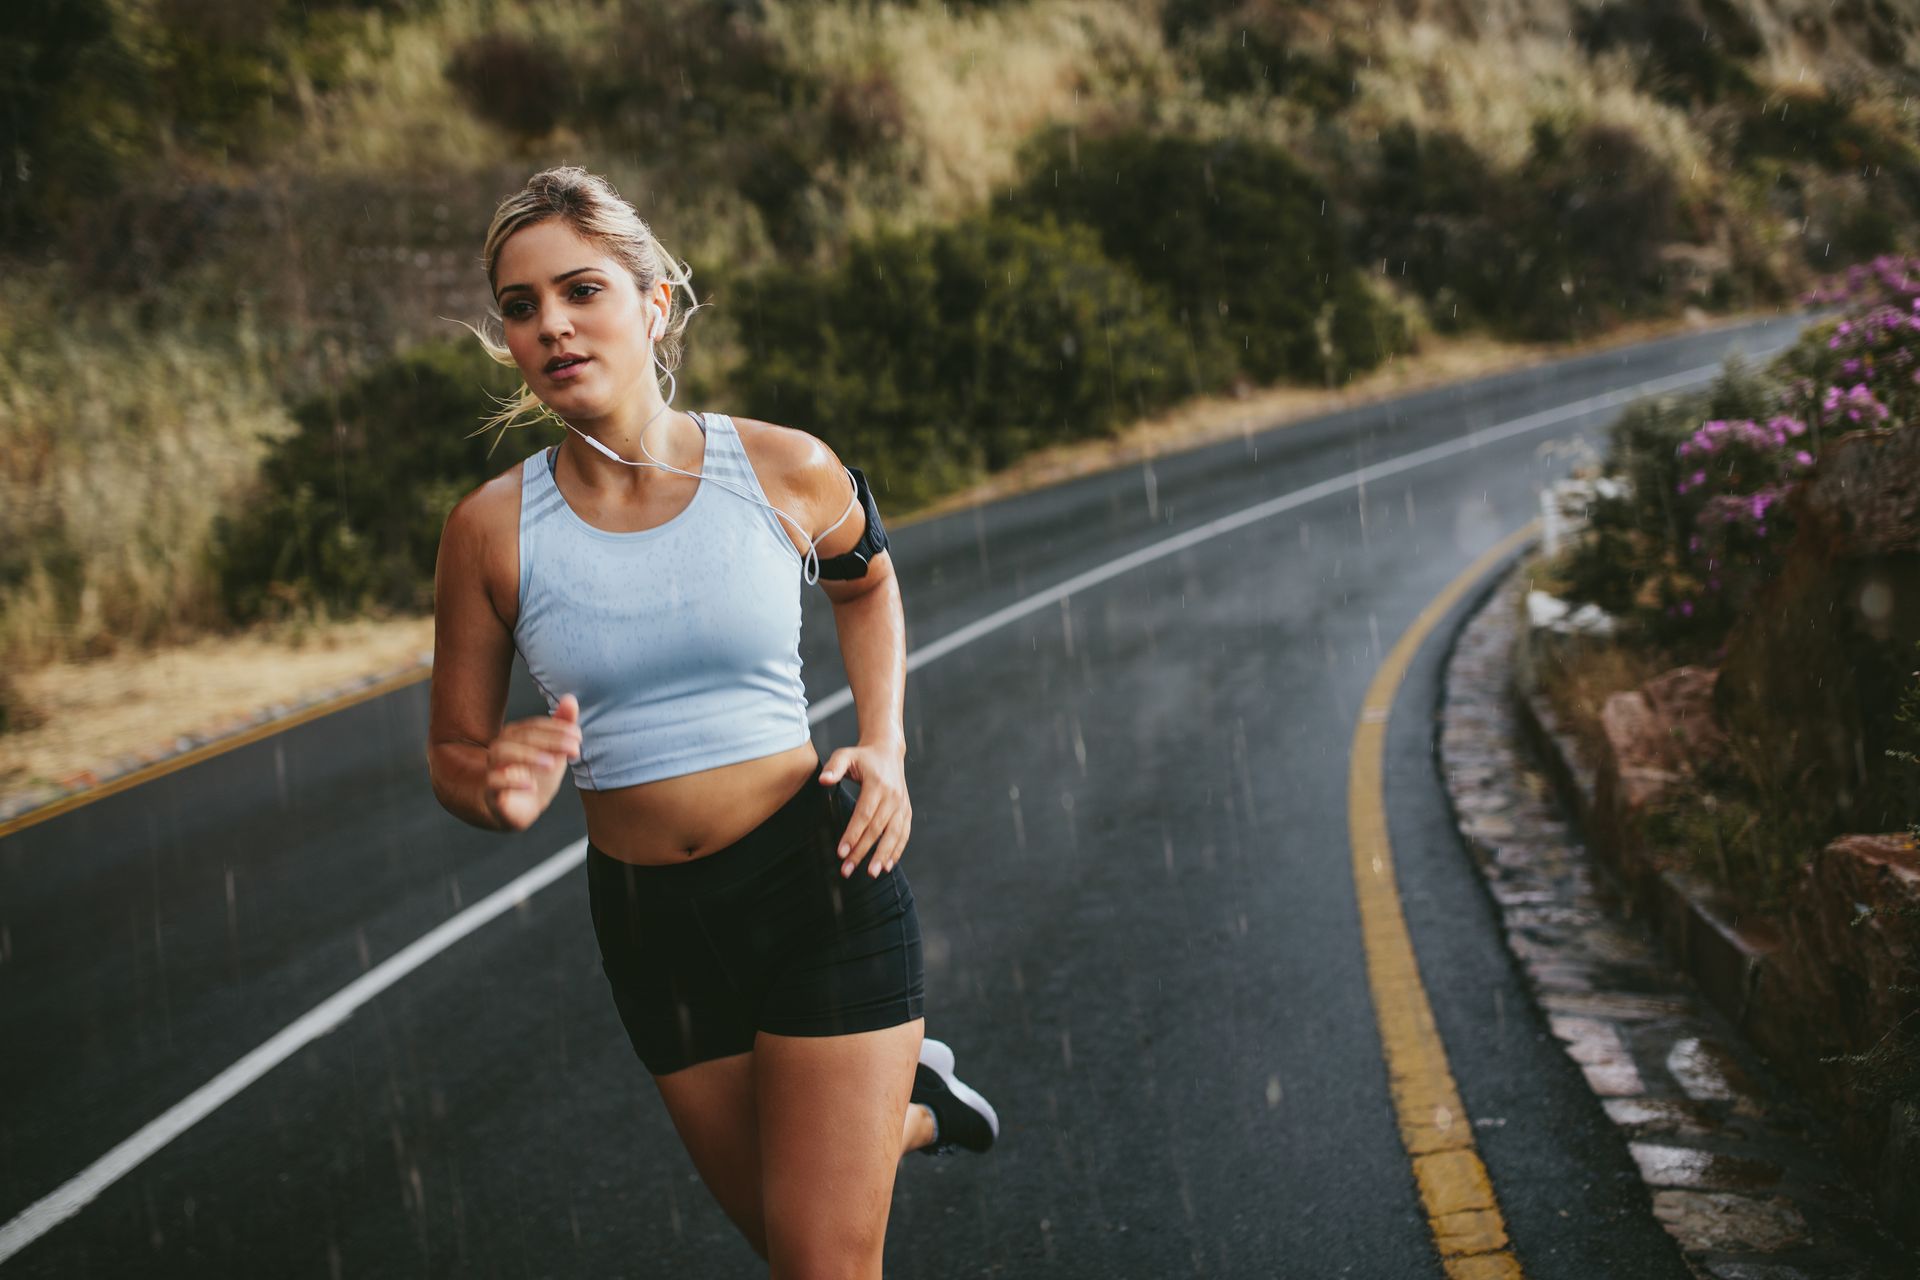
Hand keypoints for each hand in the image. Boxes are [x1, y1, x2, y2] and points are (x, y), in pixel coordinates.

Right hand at [485, 693, 582, 831]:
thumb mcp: (554, 751)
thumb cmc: (537, 775)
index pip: (534, 725)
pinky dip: (512, 782)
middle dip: (550, 740)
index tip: (578, 736)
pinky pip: (494, 782)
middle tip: (574, 748)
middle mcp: (501, 748)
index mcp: (516, 736)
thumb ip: (561, 726)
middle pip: (521, 736)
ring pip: (502, 753)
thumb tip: (570, 698)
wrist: (521, 808)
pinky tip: (532, 785)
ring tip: (552, 764)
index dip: (556, 728)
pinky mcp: (492, 792)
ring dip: (529, 755)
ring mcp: (494, 768)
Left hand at [819, 739, 910, 877]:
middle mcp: (892, 796)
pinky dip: (897, 851)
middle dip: (862, 851)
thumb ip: (833, 767)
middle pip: (877, 829)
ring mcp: (902, 805)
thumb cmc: (862, 757)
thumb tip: (823, 780)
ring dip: (883, 856)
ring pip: (894, 835)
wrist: (888, 752)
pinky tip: (887, 866)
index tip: (841, 852)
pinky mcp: (906, 811)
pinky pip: (904, 834)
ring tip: (871, 874)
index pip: (864, 814)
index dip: (853, 834)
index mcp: (877, 784)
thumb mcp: (845, 755)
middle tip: (848, 870)